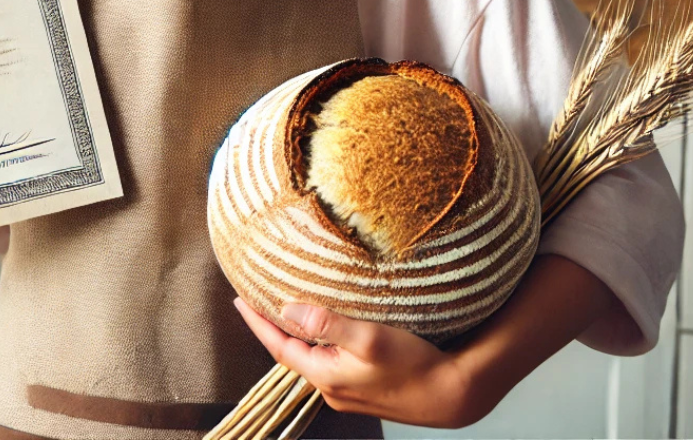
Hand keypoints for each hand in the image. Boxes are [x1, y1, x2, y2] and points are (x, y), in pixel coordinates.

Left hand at [233, 298, 484, 429]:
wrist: (453, 393)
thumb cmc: (413, 363)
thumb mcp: (368, 337)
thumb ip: (327, 323)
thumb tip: (288, 310)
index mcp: (326, 376)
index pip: (279, 347)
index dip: (258, 323)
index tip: (238, 300)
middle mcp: (332, 388)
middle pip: (291, 353)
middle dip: (273, 327)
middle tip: (256, 300)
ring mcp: (348, 390)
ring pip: (311, 357)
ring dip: (296, 334)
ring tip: (284, 309)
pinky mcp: (365, 387)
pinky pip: (329, 360)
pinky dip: (318, 341)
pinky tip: (325, 327)